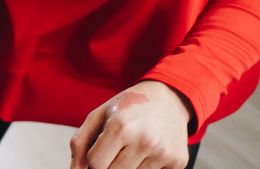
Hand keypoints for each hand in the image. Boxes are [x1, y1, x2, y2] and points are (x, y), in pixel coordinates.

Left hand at [70, 80, 192, 168]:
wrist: (168, 97)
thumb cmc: (128, 106)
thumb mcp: (99, 115)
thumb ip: (81, 142)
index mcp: (121, 126)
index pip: (96, 163)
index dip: (94, 159)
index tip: (99, 149)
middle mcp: (145, 141)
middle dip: (110, 164)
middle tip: (117, 148)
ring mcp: (164, 153)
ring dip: (129, 165)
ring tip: (133, 146)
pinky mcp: (178, 162)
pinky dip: (146, 166)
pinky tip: (149, 150)